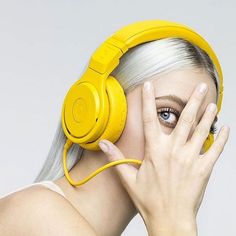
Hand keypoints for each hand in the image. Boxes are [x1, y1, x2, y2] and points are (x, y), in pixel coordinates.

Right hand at [98, 81, 229, 232]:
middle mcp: (174, 151)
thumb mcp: (128, 178)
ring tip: (212, 102)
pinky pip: (216, 150)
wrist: (170, 220)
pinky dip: (222, 138)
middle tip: (200, 86)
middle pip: (185, 119)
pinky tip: (225, 128)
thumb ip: (116, 158)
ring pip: (201, 131)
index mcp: (155, 151)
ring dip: (208, 115)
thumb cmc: (150, 200)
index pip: (149, 119)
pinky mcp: (204, 169)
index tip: (149, 85)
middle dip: (193, 100)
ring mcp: (191, 159)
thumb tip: (103, 144)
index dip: (147, 100)